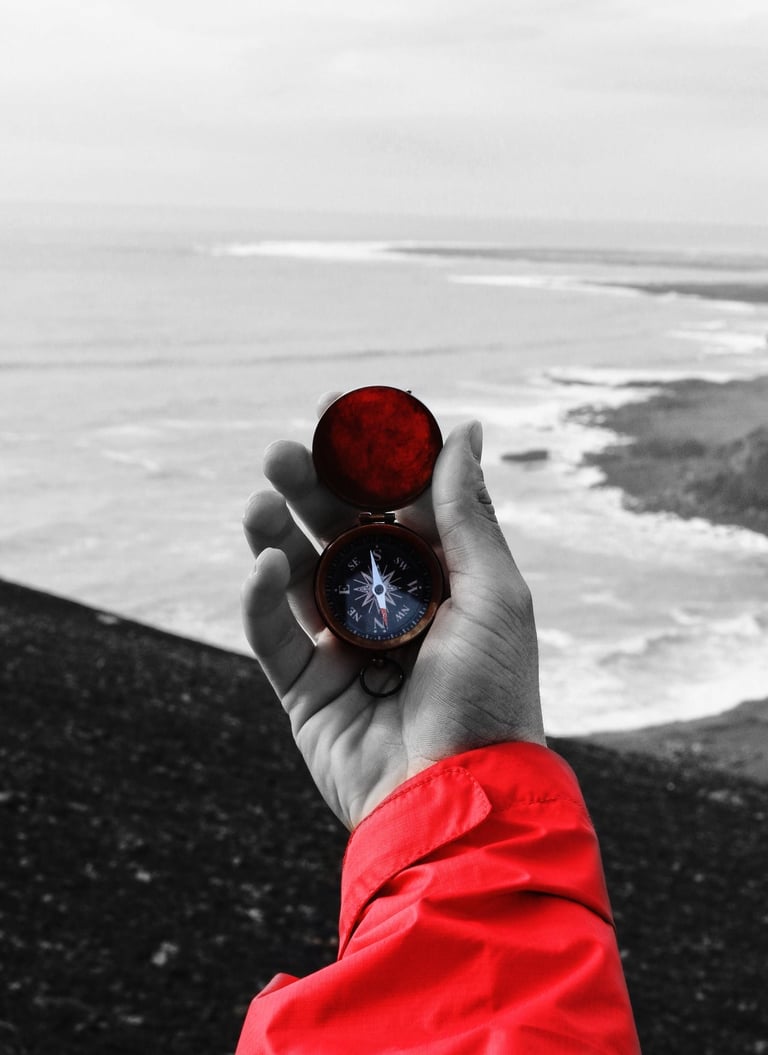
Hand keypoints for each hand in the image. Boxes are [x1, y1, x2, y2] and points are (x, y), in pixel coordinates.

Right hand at [242, 403, 544, 829]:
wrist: (459, 802)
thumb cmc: (492, 697)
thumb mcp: (493, 595)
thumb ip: (467, 514)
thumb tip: (463, 428)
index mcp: (440, 580)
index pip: (394, 504)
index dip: (366, 458)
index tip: (338, 409)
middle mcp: (389, 607)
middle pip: (338, 533)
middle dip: (311, 491)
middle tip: (284, 452)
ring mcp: (344, 645)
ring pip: (298, 576)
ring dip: (276, 534)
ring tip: (261, 499)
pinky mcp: (306, 687)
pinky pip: (274, 634)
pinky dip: (261, 600)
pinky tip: (263, 566)